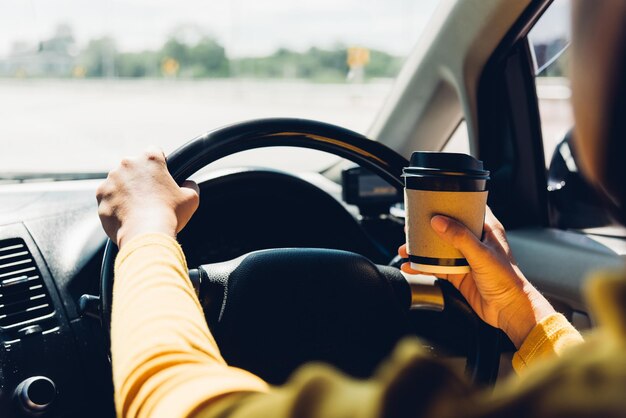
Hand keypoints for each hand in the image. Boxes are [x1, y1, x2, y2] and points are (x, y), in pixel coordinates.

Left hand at [96, 148, 199, 247]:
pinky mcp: (101, 196)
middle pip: (134, 166)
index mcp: (150, 159)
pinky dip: (115, 204)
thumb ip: (190, 185)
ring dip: (126, 190)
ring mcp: (111, 179)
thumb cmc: (170, 214)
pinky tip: (127, 215)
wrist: (146, 234)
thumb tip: (188, 184)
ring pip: (119, 181)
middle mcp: (128, 164)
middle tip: (150, 196)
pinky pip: (108, 197)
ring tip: (138, 208)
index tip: (161, 176)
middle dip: (140, 178)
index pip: (154, 151)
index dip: (160, 164)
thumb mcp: (191, 198)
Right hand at [399, 208, 554, 347]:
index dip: (452, 202)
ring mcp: (465, 258)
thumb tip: (439, 221)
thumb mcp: (481, 254)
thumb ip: (460, 237)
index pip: (468, 208)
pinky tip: (412, 267)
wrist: (508, 309)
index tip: (434, 200)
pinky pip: (436, 268)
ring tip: (406, 249)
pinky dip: (423, 267)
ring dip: (422, 250)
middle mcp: (475, 241)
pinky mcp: (458, 274)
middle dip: (429, 228)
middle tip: (413, 226)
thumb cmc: (508, 280)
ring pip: (439, 249)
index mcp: (487, 229)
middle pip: (448, 228)